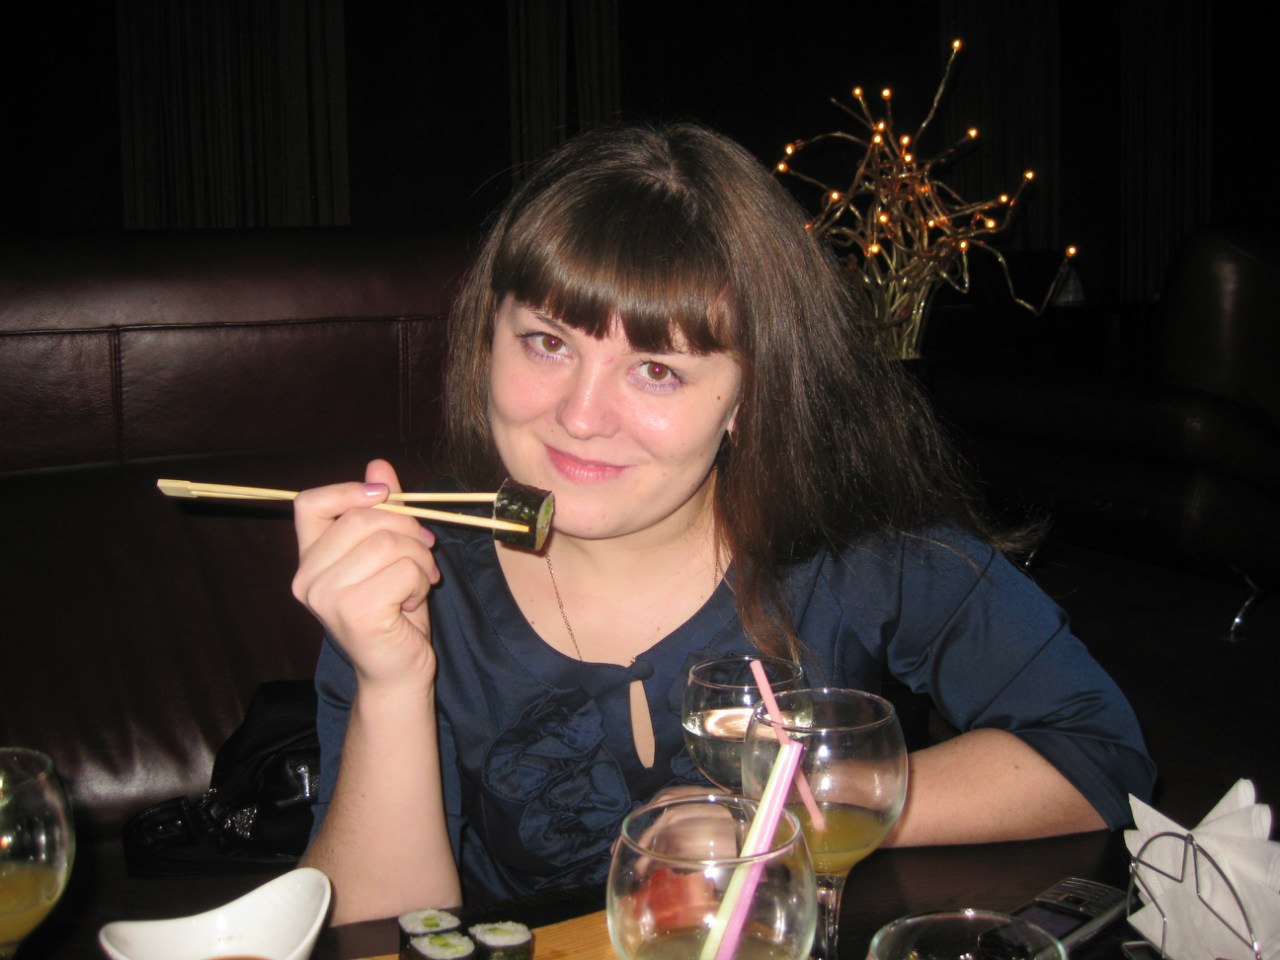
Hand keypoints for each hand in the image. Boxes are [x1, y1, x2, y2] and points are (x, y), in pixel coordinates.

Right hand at [292, 459, 440, 690]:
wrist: (398, 672)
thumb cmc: (395, 613)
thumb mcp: (390, 555)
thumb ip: (381, 513)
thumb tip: (379, 464)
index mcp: (310, 560)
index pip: (308, 503)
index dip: (348, 490)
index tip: (385, 495)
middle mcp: (307, 578)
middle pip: (363, 518)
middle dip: (408, 530)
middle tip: (425, 554)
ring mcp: (326, 596)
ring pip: (387, 542)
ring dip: (419, 559)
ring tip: (420, 582)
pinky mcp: (354, 611)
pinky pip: (403, 569)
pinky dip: (421, 580)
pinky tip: (413, 601)